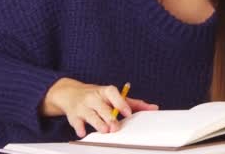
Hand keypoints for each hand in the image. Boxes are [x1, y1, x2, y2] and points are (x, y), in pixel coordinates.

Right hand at [41, 78, 158, 136]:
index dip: (120, 103)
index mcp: (105, 91)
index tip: (127, 113)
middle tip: (116, 128)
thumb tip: (153, 108)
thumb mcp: (113, 97)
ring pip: (90, 115)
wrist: (71, 93)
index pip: (113, 94)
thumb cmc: (98, 96)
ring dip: (97, 123)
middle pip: (102, 108)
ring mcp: (83, 106)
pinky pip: (76, 122)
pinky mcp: (73, 115)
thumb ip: (133, 103)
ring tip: (105, 130)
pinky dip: (79, 128)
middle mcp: (93, 97)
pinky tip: (83, 133)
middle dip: (109, 118)